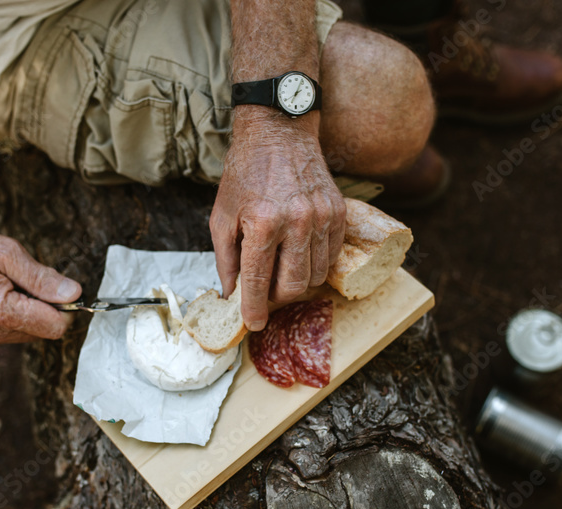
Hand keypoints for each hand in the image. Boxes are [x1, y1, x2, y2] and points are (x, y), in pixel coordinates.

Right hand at [0, 226, 80, 354]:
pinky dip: (0, 322)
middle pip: (39, 332)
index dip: (64, 310)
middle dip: (40, 309)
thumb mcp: (6, 253)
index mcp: (1, 312)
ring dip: (20, 315)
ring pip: (20, 335)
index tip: (58, 291)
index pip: (55, 327)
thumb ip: (42, 277)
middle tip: (19, 282)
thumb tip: (73, 294)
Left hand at [209, 114, 345, 330]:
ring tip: (280, 273)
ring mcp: (322, 217)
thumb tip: (232, 293)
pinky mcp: (339, 212)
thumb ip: (225, 258)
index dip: (255, 308)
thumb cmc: (245, 173)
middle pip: (294, 285)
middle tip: (265, 293)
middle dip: (277, 298)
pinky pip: (331, 256)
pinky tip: (298, 255)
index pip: (259, 280)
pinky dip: (315, 265)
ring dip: (297, 283)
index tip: (253, 323)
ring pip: (316, 275)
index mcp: (263, 222)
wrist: (279, 133)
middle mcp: (297, 221)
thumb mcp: (222, 215)